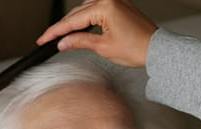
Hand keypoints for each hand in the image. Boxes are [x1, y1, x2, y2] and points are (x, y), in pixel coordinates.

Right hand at [36, 0, 157, 67]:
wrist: (157, 50)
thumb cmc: (137, 48)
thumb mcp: (103, 47)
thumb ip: (79, 42)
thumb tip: (63, 42)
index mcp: (104, 6)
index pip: (72, 20)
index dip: (55, 32)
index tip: (43, 39)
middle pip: (77, 13)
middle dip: (63, 27)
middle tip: (49, 40)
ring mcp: (116, 0)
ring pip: (86, 9)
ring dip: (75, 21)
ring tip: (63, 36)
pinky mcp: (121, 5)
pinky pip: (98, 8)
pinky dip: (88, 17)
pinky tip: (82, 26)